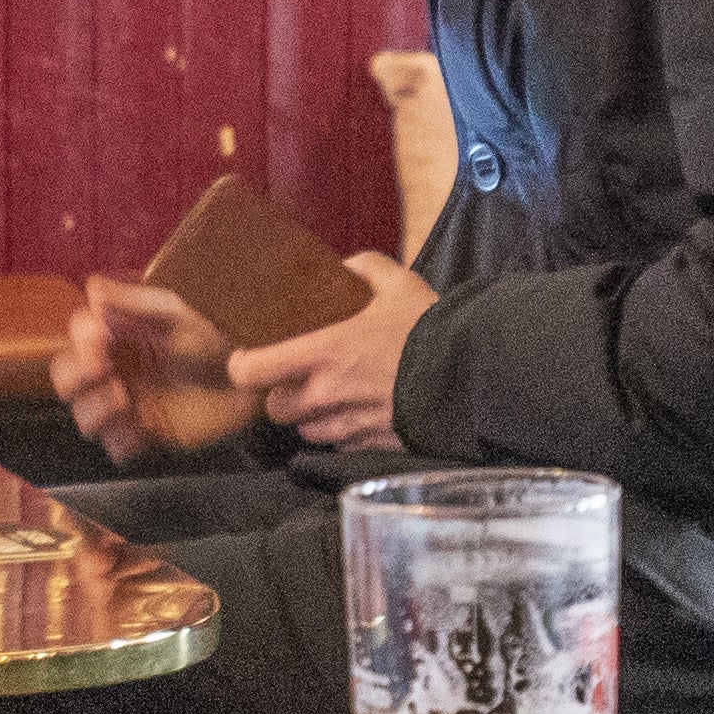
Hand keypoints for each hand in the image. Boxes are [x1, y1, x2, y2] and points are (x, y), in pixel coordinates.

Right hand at [55, 275, 257, 462]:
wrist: (249, 377)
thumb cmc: (216, 338)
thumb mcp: (176, 313)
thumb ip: (134, 302)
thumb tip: (92, 288)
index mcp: (118, 339)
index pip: (77, 339)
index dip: (81, 339)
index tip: (99, 336)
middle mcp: (116, 373)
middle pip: (66, 380)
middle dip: (75, 374)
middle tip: (101, 367)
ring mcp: (130, 406)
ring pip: (85, 417)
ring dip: (93, 408)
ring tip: (121, 397)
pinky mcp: (148, 435)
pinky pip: (117, 448)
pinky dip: (121, 439)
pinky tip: (139, 427)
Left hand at [227, 254, 431, 452]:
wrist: (471, 378)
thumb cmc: (430, 330)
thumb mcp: (398, 284)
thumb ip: (364, 269)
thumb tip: (345, 267)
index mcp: (322, 354)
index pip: (250, 371)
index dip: (242, 367)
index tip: (249, 357)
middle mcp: (325, 395)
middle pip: (274, 409)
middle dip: (281, 394)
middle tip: (297, 376)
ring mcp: (346, 426)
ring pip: (306, 430)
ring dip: (311, 416)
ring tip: (332, 396)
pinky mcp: (368, 447)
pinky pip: (339, 445)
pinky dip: (342, 432)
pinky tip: (360, 412)